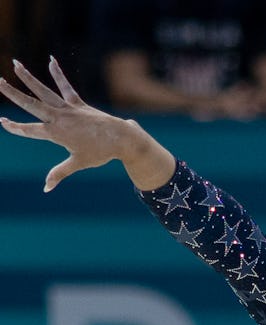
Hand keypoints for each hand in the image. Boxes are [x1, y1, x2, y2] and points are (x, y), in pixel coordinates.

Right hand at [0, 57, 134, 190]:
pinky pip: (65, 86)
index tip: (1, 122)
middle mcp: (59, 118)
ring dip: (29, 77)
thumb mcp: (77, 164)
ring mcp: (68, 108)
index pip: (30, 130)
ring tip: (16, 63)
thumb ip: (59, 173)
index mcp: (56, 133)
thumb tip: (46, 188)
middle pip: (32, 104)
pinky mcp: (78, 103)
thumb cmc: (99, 153)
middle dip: (13, 93)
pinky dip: (58, 74)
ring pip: (44, 90)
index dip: (15, 128)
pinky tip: (51, 60)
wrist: (120, 139)